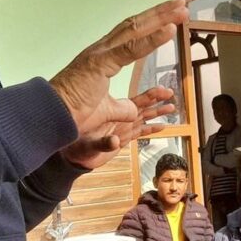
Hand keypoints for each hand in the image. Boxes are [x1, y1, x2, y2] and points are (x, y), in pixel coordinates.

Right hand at [50, 0, 187, 136]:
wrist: (50, 118)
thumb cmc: (72, 113)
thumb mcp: (106, 110)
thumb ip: (121, 109)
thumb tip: (133, 112)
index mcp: (102, 57)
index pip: (130, 34)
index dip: (150, 24)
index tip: (170, 16)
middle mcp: (101, 49)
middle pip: (135, 24)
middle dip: (160, 12)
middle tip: (181, 2)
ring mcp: (100, 54)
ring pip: (135, 29)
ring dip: (161, 17)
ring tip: (181, 8)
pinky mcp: (99, 63)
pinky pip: (130, 48)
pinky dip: (152, 38)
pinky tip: (169, 28)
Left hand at [61, 86, 175, 169]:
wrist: (68, 151)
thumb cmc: (76, 133)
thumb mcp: (94, 129)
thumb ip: (108, 135)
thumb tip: (121, 135)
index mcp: (115, 109)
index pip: (139, 100)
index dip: (152, 95)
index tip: (166, 90)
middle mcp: (120, 119)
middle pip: (144, 108)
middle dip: (158, 102)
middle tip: (172, 95)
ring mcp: (120, 130)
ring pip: (143, 120)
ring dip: (157, 115)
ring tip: (172, 109)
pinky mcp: (119, 141)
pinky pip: (138, 134)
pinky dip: (149, 130)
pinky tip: (160, 128)